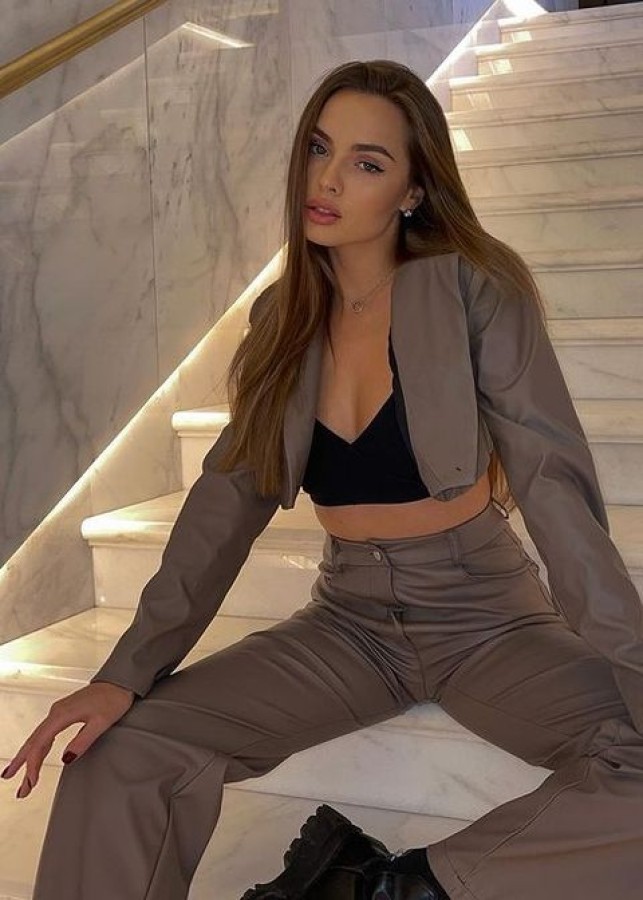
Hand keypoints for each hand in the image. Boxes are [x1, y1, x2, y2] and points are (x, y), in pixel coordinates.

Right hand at [1, 681, 134, 798]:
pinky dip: (38, 748)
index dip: (33, 764)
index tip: (31, 782)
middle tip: (20, 789)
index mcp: (62, 714)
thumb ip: (82, 741)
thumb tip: (65, 759)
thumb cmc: (114, 699)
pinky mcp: (63, 713)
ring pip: (38, 738)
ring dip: (29, 758)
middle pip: (34, 741)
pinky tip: (36, 758)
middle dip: (23, 765)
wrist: (120, 682)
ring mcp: (59, 711)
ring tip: (25, 780)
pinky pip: (45, 733)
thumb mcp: (101, 722)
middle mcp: (56, 712)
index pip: (40, 743)